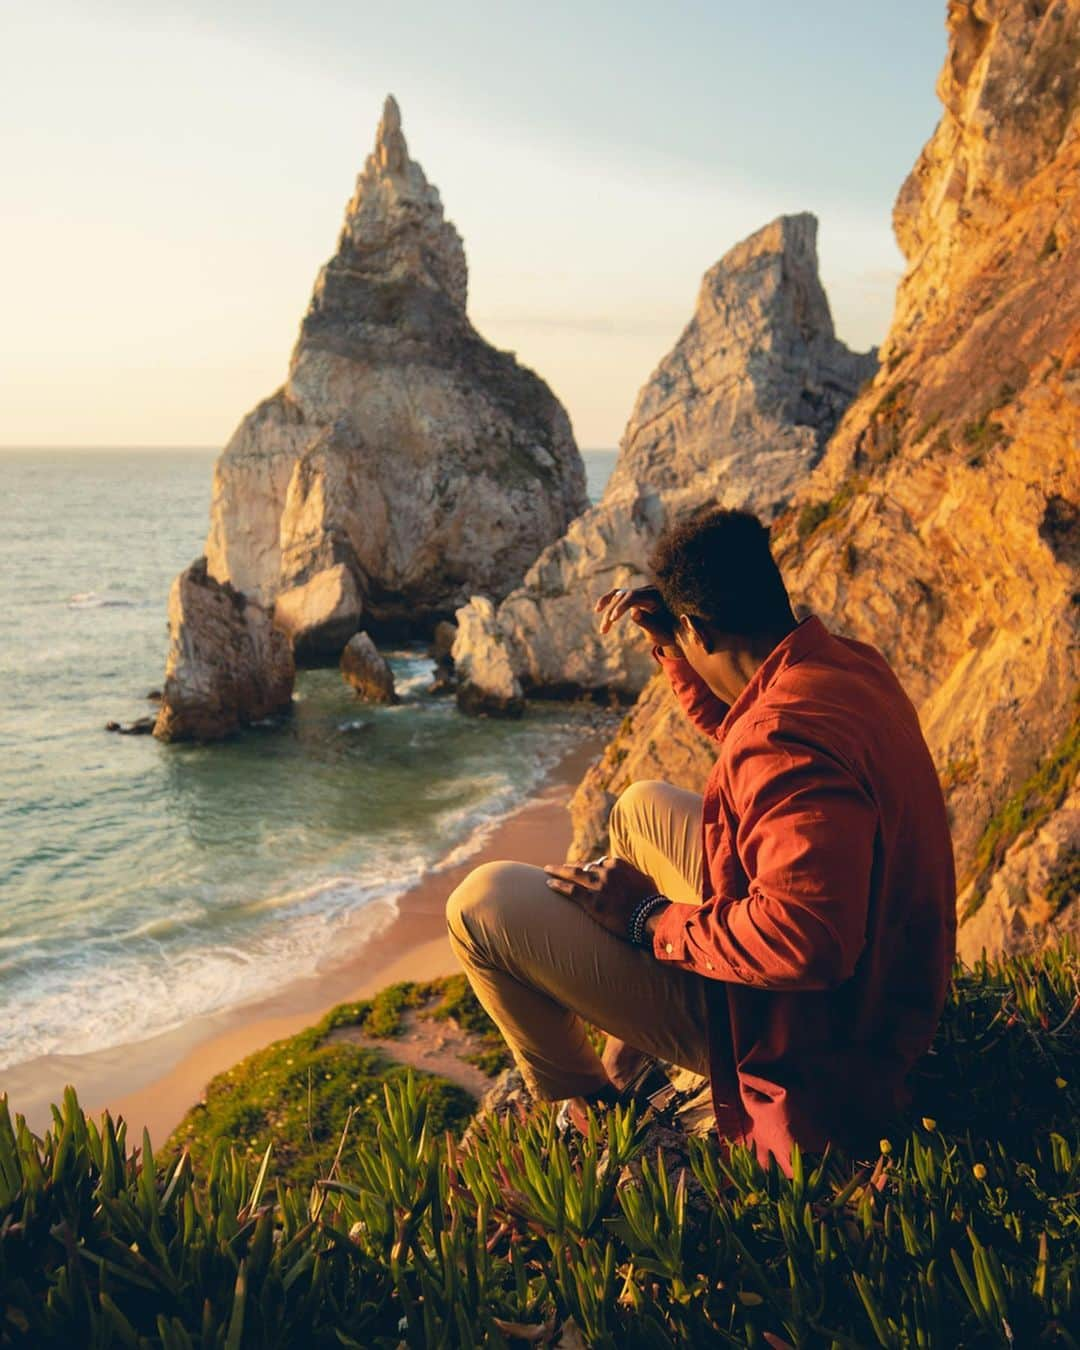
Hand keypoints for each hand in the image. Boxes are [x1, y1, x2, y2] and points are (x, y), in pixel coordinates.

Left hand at [543, 855, 658, 939]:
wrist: (651, 918)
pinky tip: (549, 884)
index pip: (599, 862)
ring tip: (547, 869)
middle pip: (584, 866)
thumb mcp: (644, 880)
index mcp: (618, 864)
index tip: (582, 867)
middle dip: (571, 867)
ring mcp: (597, 885)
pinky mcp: (591, 901)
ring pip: (573, 874)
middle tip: (560, 867)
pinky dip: (558, 885)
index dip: (589, 865)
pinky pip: (570, 890)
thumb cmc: (651, 901)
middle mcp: (606, 871)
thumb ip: (633, 874)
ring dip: (558, 870)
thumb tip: (631, 874)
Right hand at [594, 584, 677, 648]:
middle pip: (623, 596)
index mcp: (656, 596)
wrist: (676, 632)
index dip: (621, 606)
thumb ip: (647, 622)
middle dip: (611, 613)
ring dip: (608, 611)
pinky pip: (619, 594)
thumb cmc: (669, 633)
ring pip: (618, 596)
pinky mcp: (635, 596)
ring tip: (603, 630)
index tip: (612, 619)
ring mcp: (641, 591)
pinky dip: (608, 600)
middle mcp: (647, 590)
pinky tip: (598, 608)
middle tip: (604, 630)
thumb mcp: (660, 632)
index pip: (633, 596)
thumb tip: (633, 612)